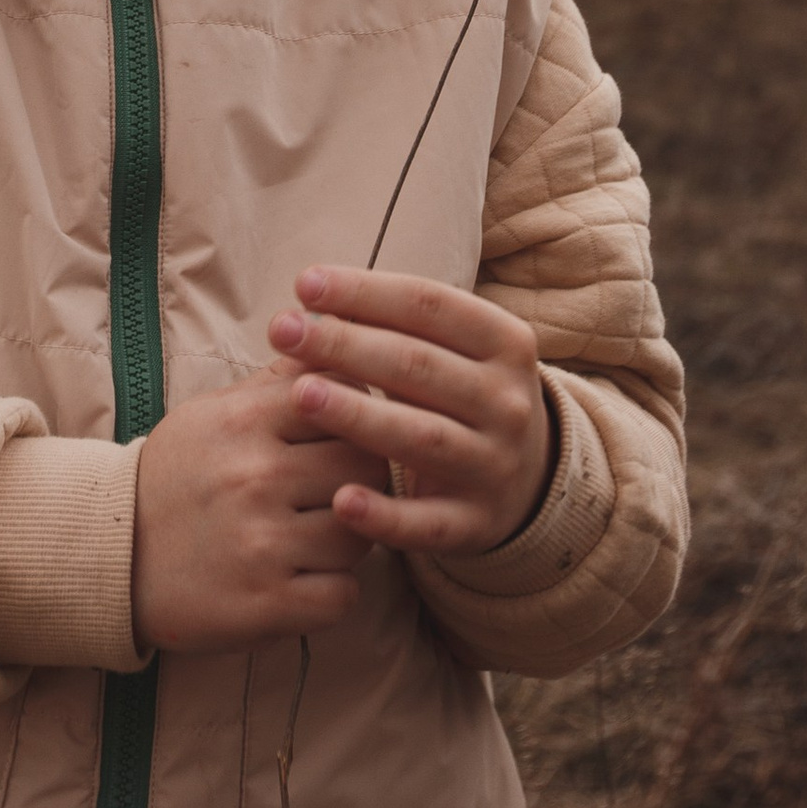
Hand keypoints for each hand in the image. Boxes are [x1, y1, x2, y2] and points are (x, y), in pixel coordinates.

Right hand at [131, 373, 388, 655]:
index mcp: (244, 421)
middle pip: (365, 469)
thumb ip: (278, 381)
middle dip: (363, 482)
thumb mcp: (215, 414)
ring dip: (348, 542)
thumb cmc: (177, 478)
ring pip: (360, 535)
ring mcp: (260, 544)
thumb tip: (335, 334)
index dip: (356, 423)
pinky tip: (305, 580)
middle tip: (338, 494)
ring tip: (316, 538)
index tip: (341, 441)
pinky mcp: (264, 604)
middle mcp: (254, 477)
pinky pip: (343, 595)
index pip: (346, 403)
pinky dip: (333, 592)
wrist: (110, 556)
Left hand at [267, 265, 553, 560]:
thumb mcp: (446, 352)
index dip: (365, 291)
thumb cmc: (457, 394)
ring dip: (360, 416)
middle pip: (419, 366)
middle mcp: (508, 402)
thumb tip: (310, 300)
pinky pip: (428, 523)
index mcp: (506, 342)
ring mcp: (495, 464)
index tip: (303, 284)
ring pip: (423, 437)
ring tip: (301, 395)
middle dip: (345, 345)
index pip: (430, 305)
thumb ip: (390, 326)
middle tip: (282, 331)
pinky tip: (340, 499)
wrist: (524, 478)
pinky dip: (386, 515)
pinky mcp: (477, 523)